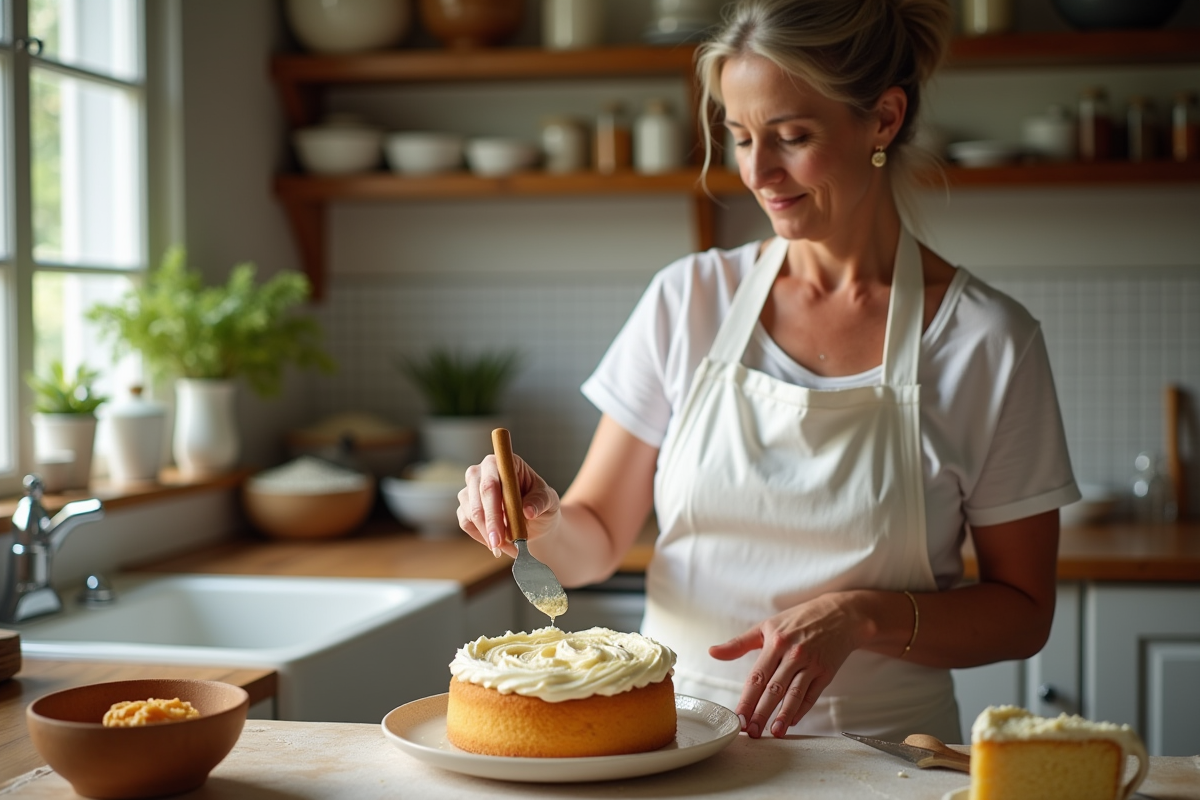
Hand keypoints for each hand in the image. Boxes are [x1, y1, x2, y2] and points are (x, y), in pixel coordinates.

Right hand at [458, 453, 560, 557]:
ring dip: (486, 534)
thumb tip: (528, 511)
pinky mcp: (465, 507)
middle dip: (488, 525)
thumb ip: (540, 502)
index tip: (500, 533)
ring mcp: (470, 489)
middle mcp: (481, 472)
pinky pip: (466, 523)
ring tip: (507, 546)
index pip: (491, 483)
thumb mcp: (549, 500)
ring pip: (470, 513)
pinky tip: (498, 544)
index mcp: (502, 464)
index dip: (493, 509)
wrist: (535, 519)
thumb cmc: (541, 503)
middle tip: (499, 545)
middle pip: (476, 499)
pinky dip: (482, 537)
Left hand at [709, 593, 863, 738]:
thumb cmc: (799, 619)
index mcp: (776, 642)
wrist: (840, 615)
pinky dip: (801, 709)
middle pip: (774, 689)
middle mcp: (794, 654)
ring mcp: (811, 664)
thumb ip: (739, 643)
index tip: (738, 717)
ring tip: (774, 733)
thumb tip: (713, 652)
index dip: (747, 699)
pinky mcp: (826, 672)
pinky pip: (812, 695)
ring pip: (794, 694)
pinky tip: (791, 721)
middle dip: (761, 713)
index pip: (757, 676)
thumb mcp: (767, 626)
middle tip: (751, 732)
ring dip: (783, 715)